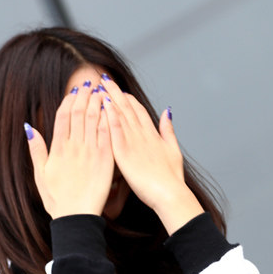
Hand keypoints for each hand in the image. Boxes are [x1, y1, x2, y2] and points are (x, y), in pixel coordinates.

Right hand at [25, 84, 113, 218]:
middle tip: (90, 84)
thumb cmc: (58, 201)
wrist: (76, 219)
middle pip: (79, 113)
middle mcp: (74, 147)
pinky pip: (107, 135)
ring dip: (98, 103)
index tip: (74, 92)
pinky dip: (109, 120)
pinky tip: (112, 110)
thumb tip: (29, 127)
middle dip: (85, 96)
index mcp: (58, 149)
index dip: (69, 101)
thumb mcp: (40, 175)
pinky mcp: (105, 161)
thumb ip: (36, 150)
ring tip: (102, 91)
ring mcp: (90, 153)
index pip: (63, 116)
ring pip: (94, 120)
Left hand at [101, 77, 203, 233]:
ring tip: (99, 85)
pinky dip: (110, 116)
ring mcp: (134, 142)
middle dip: (115, 92)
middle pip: (127, 107)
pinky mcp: (125, 153)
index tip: (119, 90)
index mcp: (152, 135)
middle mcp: (143, 134)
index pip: (138, 110)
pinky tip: (103, 104)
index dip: (128, 98)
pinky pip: (115, 130)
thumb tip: (167, 112)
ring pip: (120, 114)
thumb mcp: (173, 150)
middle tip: (104, 78)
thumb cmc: (172, 179)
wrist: (170, 195)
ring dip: (109, 98)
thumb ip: (168, 130)